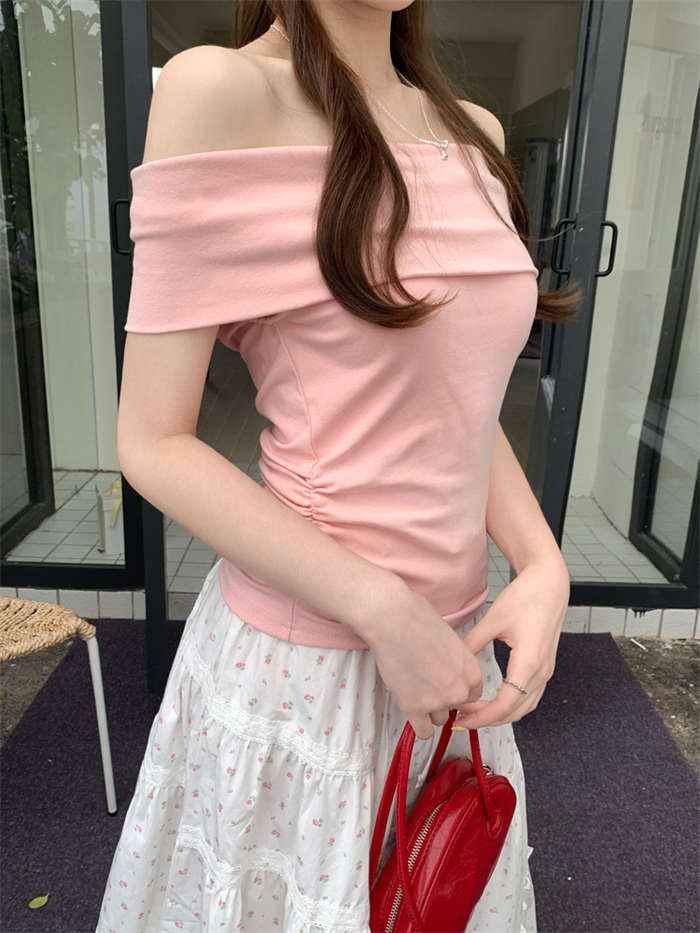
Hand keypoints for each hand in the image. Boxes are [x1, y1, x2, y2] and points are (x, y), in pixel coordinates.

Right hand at [362, 581, 484, 739]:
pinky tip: (412, 709)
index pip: (472, 694)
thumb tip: (448, 672)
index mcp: (471, 671)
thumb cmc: (418, 620)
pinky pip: (423, 731)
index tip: (446, 684)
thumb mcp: (450, 640)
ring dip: (428, 708)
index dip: (457, 688)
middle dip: (443, 698)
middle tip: (426, 681)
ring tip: (414, 687)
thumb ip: (455, 663)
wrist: (394, 620)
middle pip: (456, 707)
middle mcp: (459, 690)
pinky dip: (418, 724)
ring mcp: (437, 702)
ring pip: (439, 719)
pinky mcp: (413, 708)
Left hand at [452, 559, 569, 728]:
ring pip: (524, 707)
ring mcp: (546, 671)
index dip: (481, 716)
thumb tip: (452, 663)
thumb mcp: (493, 619)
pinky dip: (510, 705)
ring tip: (473, 712)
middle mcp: (541, 672)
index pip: (505, 704)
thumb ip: (473, 643)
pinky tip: (492, 701)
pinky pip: (529, 697)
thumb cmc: (526, 596)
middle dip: (486, 720)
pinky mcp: (545, 667)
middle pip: (515, 712)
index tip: (460, 717)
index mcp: (529, 662)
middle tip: (460, 718)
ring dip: (499, 715)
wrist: (551, 584)